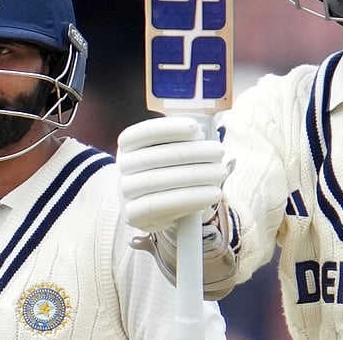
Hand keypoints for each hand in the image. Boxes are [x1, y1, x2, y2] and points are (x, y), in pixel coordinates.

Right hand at [117, 116, 226, 232]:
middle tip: (219, 151)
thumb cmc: (166, 171)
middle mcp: (122, 165)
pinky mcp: (131, 214)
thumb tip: (203, 136)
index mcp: (128, 143)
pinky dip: (188, 198)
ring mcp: (124, 191)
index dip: (169, 128)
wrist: (147, 204)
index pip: (144, 132)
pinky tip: (211, 194)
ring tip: (220, 172)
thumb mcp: (171, 152)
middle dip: (192, 152)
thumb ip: (185, 141)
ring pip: (157, 180)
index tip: (196, 127)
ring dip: (194, 176)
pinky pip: (159, 205)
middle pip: (156, 156)